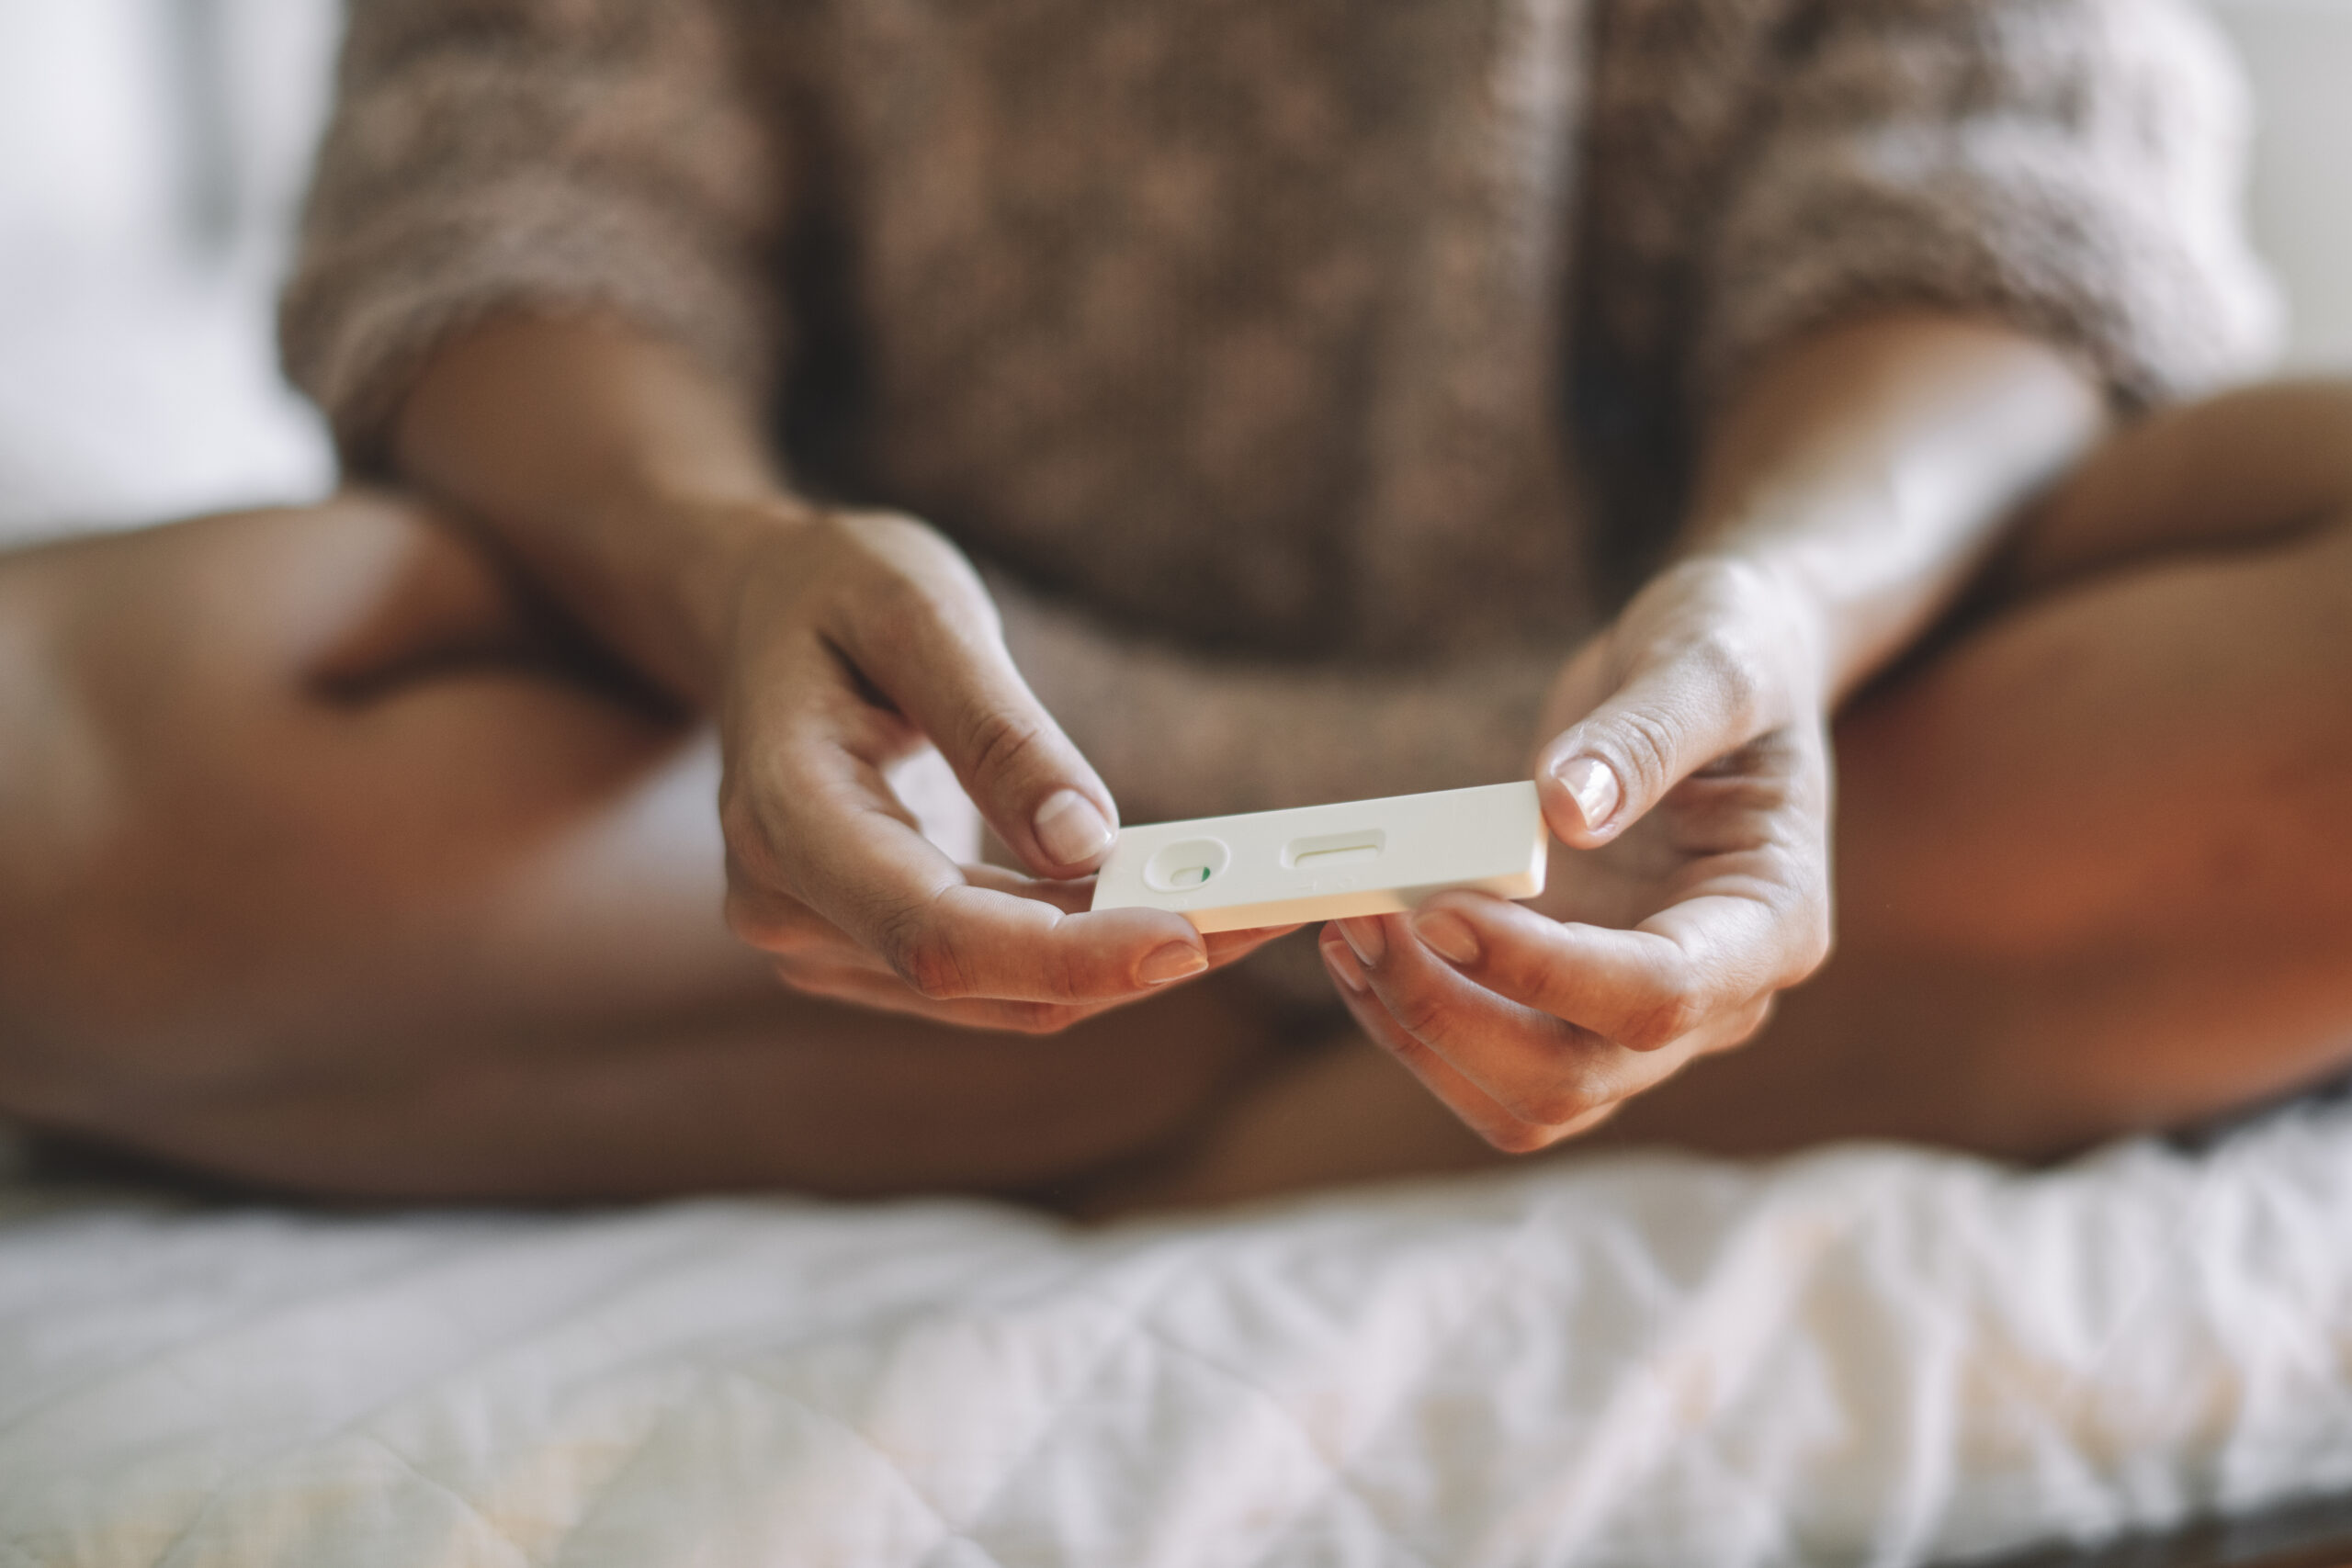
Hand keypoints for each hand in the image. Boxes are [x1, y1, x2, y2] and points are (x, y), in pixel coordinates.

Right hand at [712, 502, 1290, 1031]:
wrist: (760, 612)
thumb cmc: (835, 590)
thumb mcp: (920, 612)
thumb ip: (999, 732)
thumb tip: (1087, 843)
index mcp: (785, 818)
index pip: (933, 932)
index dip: (1063, 954)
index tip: (1187, 939)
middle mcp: (787, 905)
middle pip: (977, 978)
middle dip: (1128, 956)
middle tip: (1271, 908)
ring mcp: (824, 939)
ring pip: (999, 994)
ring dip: (1126, 960)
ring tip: (1252, 901)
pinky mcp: (872, 947)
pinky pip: (996, 973)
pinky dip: (1091, 946)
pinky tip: (1178, 899)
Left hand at [1317, 558, 1833, 1147]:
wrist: (1720, 669)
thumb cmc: (1731, 653)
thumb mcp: (1708, 659)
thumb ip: (1648, 733)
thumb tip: (1565, 810)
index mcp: (1775, 919)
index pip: (1662, 992)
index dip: (1544, 969)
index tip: (1441, 909)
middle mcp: (1719, 995)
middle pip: (1578, 1073)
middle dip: (1451, 1015)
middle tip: (1358, 921)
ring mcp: (1642, 1012)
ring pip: (1528, 1098)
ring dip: (1420, 1034)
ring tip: (1345, 931)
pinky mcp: (1575, 1002)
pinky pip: (1493, 1064)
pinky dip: (1415, 1024)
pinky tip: (1360, 948)